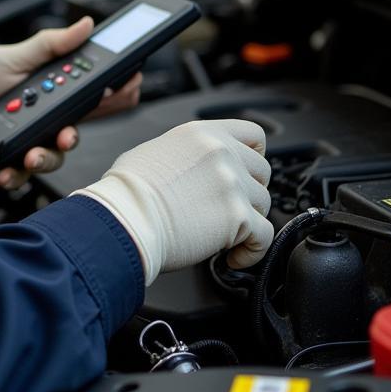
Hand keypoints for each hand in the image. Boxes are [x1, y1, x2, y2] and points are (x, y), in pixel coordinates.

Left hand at [0, 17, 141, 187]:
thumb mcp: (13, 56)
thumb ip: (50, 45)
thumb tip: (86, 25)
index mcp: (53, 88)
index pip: (92, 94)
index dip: (112, 95)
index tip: (123, 92)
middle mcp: (47, 115)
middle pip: (78, 129)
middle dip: (77, 133)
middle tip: (67, 133)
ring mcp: (30, 138)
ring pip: (55, 155)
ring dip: (47, 157)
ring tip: (32, 154)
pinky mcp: (11, 158)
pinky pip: (23, 173)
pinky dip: (17, 174)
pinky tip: (10, 170)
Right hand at [74, 118, 271, 285]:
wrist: (125, 217)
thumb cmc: (127, 191)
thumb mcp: (155, 151)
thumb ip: (186, 153)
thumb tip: (192, 168)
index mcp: (202, 134)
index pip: (253, 134)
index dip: (253, 156)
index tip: (246, 172)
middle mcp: (221, 153)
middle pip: (262, 171)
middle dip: (249, 192)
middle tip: (228, 209)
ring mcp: (232, 183)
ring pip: (264, 205)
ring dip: (248, 222)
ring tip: (223, 237)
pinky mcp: (238, 216)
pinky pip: (265, 237)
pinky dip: (252, 251)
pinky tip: (233, 257)